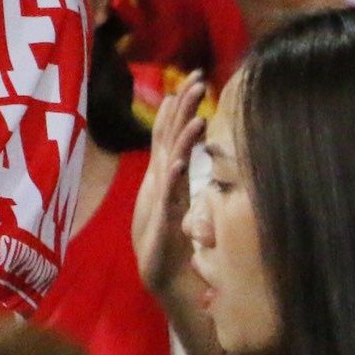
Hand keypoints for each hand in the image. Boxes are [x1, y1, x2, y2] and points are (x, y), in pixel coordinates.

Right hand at [133, 76, 206, 298]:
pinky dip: (171, 178)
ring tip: (197, 115)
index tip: (194, 78)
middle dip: (181, 107)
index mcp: (164, 174)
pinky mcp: (159, 221)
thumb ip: (184, 175)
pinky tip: (179, 162)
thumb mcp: (181, 199)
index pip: (170, 131)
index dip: (179, 105)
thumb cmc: (172, 238)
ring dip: (181, 137)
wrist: (162, 275)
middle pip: (167, 136)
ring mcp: (157, 198)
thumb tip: (192, 152)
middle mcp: (158, 180)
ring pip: (168, 160)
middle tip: (195, 78)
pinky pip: (165, 197)